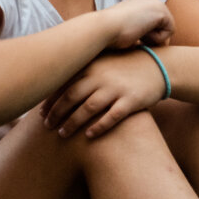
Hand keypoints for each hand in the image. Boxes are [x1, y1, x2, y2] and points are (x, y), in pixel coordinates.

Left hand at [40, 48, 166, 137]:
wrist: (158, 67)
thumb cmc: (125, 66)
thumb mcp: (103, 62)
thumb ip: (83, 69)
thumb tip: (55, 81)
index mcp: (92, 65)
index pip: (64, 83)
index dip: (50, 99)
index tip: (40, 112)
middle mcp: (102, 76)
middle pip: (72, 97)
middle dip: (56, 113)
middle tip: (46, 125)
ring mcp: (117, 88)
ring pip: (88, 108)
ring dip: (72, 123)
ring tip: (62, 134)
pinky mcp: (131, 100)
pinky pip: (112, 117)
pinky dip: (98, 127)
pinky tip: (88, 136)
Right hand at [105, 0, 173, 48]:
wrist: (105, 27)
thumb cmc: (110, 32)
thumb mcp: (126, 27)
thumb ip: (139, 29)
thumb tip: (153, 43)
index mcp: (140, 0)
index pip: (155, 21)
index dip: (148, 34)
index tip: (134, 36)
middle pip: (164, 24)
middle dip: (154, 36)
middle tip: (137, 38)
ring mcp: (156, 3)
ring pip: (167, 29)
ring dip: (153, 37)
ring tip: (137, 35)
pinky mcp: (161, 11)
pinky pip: (169, 32)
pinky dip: (156, 38)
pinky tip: (141, 34)